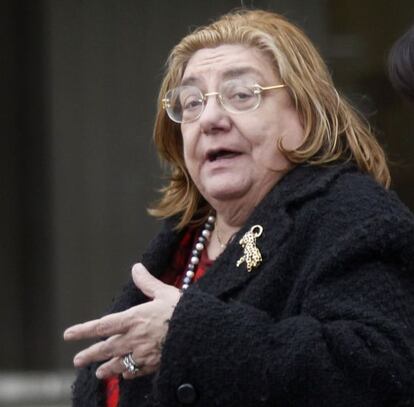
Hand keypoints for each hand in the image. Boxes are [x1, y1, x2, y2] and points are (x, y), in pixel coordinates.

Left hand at [63, 263, 180, 378]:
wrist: (200, 332)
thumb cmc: (182, 310)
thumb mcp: (164, 292)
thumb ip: (147, 282)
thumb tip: (136, 267)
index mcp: (134, 318)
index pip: (102, 326)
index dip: (83, 330)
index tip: (68, 335)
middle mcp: (134, 338)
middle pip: (106, 349)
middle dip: (90, 354)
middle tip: (77, 360)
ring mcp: (143, 354)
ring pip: (119, 363)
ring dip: (106, 368)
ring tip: (98, 373)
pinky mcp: (154, 364)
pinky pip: (137, 371)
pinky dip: (129, 373)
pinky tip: (125, 375)